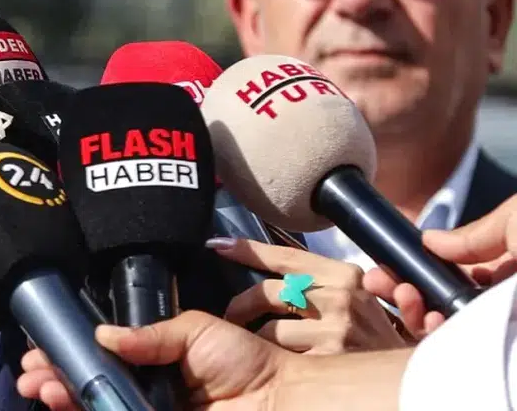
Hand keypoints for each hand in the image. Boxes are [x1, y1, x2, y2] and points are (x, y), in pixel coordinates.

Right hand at [18, 311, 291, 409]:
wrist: (283, 400)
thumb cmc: (246, 361)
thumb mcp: (194, 330)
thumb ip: (147, 335)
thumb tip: (102, 336)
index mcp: (154, 363)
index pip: (102, 359)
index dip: (70, 354)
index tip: (42, 349)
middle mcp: (147, 391)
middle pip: (91, 386)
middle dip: (56, 379)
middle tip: (31, 374)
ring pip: (97, 407)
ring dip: (64, 397)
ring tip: (42, 388)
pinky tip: (66, 404)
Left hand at [209, 237, 404, 352]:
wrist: (405, 376)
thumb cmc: (370, 334)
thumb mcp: (352, 296)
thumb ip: (315, 281)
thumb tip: (267, 270)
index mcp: (343, 274)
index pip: (284, 256)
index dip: (247, 250)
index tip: (217, 246)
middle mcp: (340, 298)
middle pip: (269, 292)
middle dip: (243, 304)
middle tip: (234, 315)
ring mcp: (335, 331)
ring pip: (269, 329)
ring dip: (257, 337)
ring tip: (256, 343)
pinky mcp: (327, 361)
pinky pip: (279, 357)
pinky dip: (271, 358)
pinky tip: (276, 361)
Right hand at [363, 195, 516, 337]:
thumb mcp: (514, 219)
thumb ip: (474, 232)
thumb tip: (429, 239)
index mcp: (508, 266)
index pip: (451, 271)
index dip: (415, 268)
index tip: (385, 264)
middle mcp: (499, 296)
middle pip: (438, 297)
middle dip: (400, 289)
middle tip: (375, 281)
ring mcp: (498, 322)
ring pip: (443, 324)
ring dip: (412, 311)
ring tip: (403, 294)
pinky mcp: (497, 343)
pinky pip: (458, 345)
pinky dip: (434, 334)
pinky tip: (428, 318)